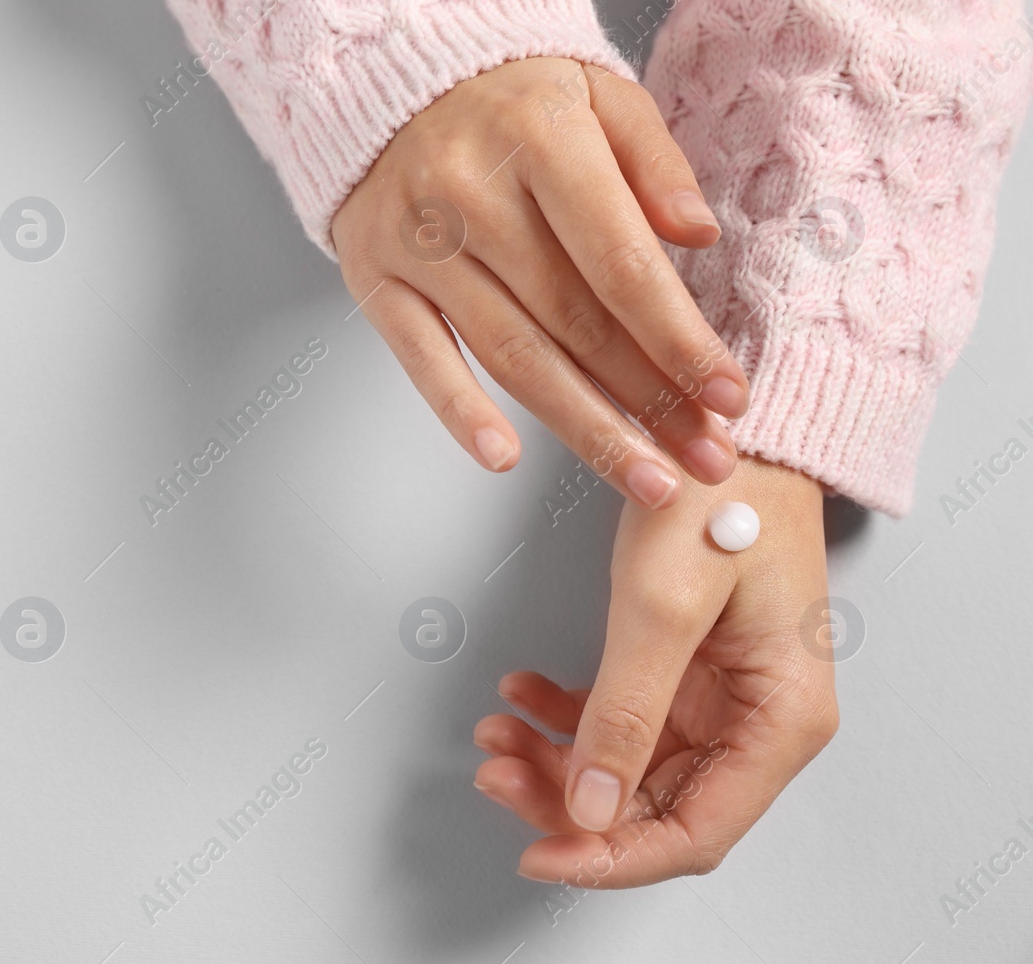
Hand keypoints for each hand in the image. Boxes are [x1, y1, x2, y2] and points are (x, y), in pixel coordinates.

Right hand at [332, 58, 750, 508]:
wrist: (387, 74)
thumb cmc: (508, 94)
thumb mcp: (597, 91)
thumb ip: (653, 159)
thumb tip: (697, 235)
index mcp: (540, 139)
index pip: (620, 262)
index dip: (678, 339)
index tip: (728, 397)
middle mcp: (472, 194)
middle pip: (573, 321)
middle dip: (648, 400)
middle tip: (705, 459)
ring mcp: (418, 243)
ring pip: (511, 354)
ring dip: (585, 428)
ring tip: (646, 480)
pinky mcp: (374, 277)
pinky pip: (419, 358)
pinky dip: (460, 413)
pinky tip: (505, 460)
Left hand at [473, 456, 838, 885]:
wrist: (739, 417)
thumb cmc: (726, 493)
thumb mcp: (662, 605)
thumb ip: (625, 712)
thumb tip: (592, 807)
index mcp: (781, 720)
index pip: (694, 831)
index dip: (612, 855)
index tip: (539, 854)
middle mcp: (758, 719)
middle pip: (654, 804)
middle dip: (568, 800)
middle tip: (494, 774)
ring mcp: (721, 694)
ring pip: (627, 764)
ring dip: (557, 758)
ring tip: (493, 733)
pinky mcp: (686, 665)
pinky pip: (620, 715)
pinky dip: (567, 713)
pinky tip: (521, 690)